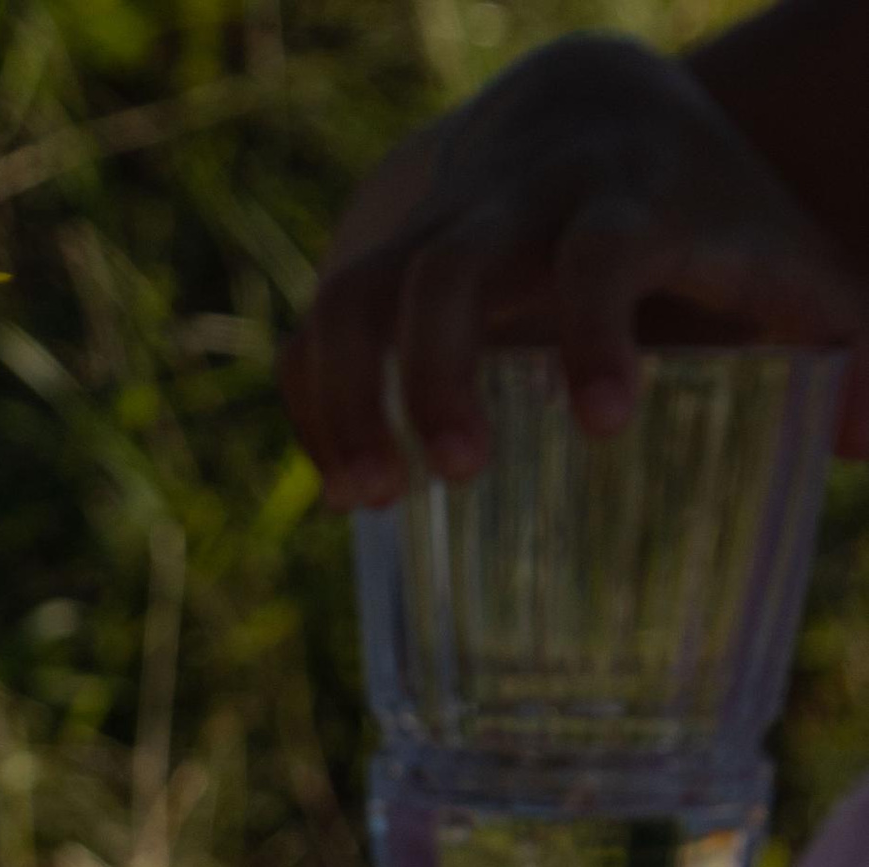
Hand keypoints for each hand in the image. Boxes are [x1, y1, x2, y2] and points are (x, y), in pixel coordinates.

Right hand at [280, 34, 868, 510]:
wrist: (595, 105)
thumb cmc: (707, 214)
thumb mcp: (791, 263)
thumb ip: (856, 345)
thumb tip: (859, 447)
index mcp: (626, 195)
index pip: (599, 247)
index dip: (595, 328)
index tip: (604, 423)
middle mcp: (518, 198)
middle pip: (449, 266)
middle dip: (439, 371)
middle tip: (454, 474)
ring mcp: (435, 224)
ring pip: (359, 293)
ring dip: (350, 397)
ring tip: (371, 498)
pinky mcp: (378, 256)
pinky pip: (318, 325)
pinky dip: (315, 404)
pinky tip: (343, 487)